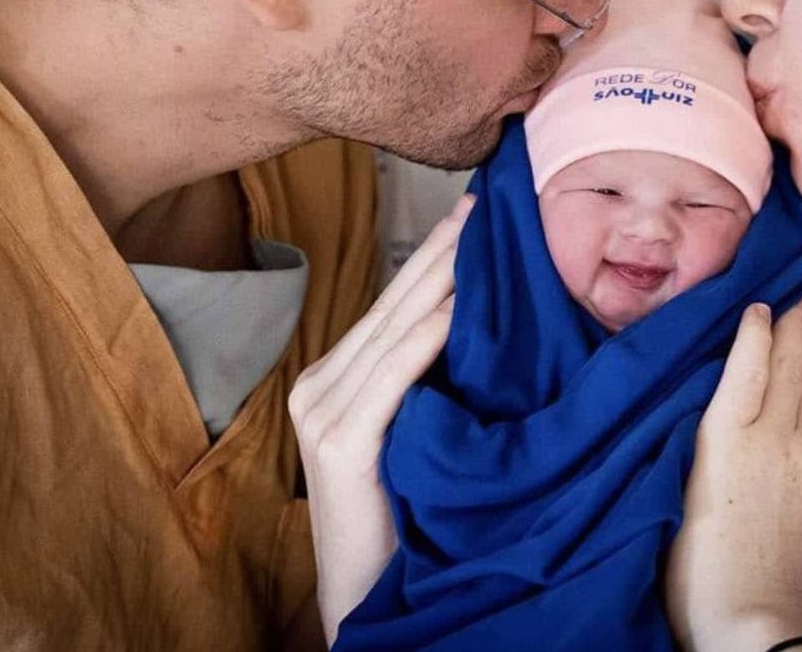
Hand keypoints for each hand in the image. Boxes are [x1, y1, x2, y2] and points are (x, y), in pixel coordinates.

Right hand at [287, 194, 473, 644]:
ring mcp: (321, 413)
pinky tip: (456, 307)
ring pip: (393, 332)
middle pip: (393, 306)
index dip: (434, 257)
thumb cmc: (405, 515)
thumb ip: (429, 380)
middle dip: (441, 252)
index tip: (475, 212)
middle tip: (483, 204)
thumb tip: (481, 319)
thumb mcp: (416, 431)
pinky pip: (391, 379)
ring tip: (480, 237)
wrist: (371, 597)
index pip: (392, 306)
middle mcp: (318, 386)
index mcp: (333, 379)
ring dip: (441, 280)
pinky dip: (426, 339)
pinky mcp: (339, 443)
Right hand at [665, 303, 801, 651]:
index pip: (751, 360)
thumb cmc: (693, 567)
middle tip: (797, 284)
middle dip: (796, 319)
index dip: (757, 323)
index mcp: (730, 436)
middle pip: (793, 361)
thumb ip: (700, 436)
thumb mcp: (678, 487)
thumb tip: (713, 397)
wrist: (754, 621)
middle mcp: (779, 436)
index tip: (760, 295)